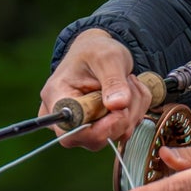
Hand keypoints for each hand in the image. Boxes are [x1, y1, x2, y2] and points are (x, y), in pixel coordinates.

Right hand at [38, 29, 152, 150]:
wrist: (99, 53)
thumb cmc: (96, 51)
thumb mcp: (108, 57)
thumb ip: (113, 80)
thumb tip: (118, 105)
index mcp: (56, 97)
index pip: (69, 132)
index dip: (98, 130)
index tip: (120, 111)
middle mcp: (65, 118)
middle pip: (94, 139)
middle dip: (121, 117)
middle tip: (129, 86)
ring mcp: (82, 127)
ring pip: (113, 136)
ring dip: (132, 111)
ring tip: (129, 84)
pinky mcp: (98, 130)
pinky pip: (121, 133)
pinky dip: (133, 114)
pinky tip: (129, 95)